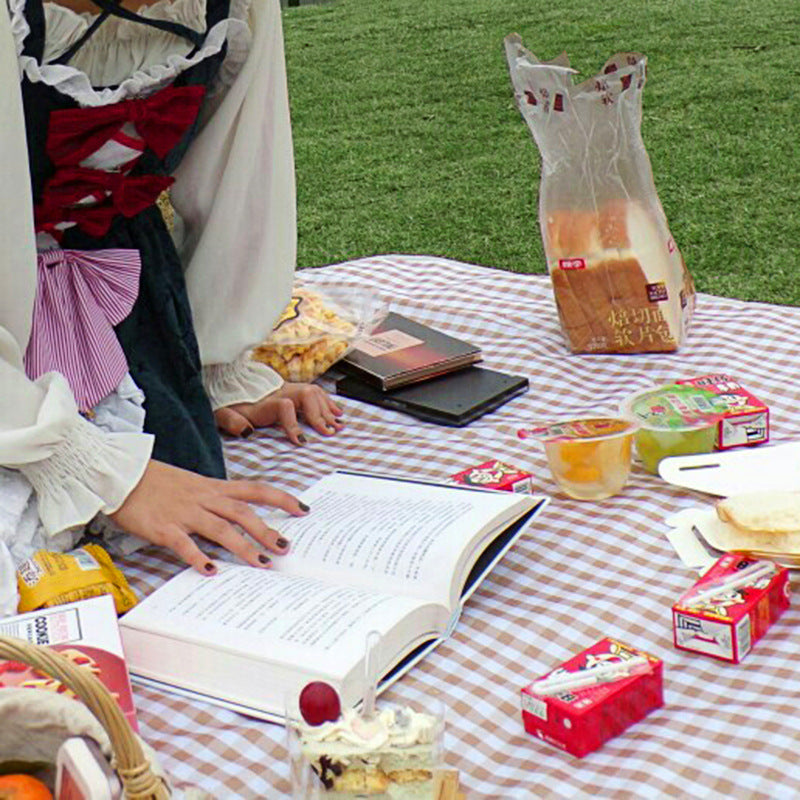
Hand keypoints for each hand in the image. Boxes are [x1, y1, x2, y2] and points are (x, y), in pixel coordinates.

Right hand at [109, 460, 307, 573]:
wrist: (120, 474)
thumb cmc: (156, 482)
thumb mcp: (192, 485)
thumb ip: (214, 500)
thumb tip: (237, 519)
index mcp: (213, 487)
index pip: (254, 490)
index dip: (280, 498)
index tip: (302, 509)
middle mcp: (203, 498)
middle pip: (243, 512)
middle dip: (267, 530)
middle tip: (286, 548)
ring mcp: (184, 512)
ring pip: (220, 528)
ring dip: (243, 547)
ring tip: (262, 564)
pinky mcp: (163, 527)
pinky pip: (183, 543)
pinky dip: (197, 557)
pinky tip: (210, 571)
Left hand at [214, 383, 343, 444]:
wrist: (227, 385)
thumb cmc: (227, 405)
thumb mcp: (221, 414)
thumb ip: (231, 421)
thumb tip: (246, 431)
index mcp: (264, 402)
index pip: (284, 407)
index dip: (294, 424)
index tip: (301, 442)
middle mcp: (279, 392)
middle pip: (306, 394)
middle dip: (320, 414)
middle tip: (329, 432)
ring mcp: (287, 389)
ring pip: (314, 392)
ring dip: (328, 408)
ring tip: (339, 424)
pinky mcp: (292, 391)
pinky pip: (316, 392)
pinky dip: (328, 402)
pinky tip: (337, 413)